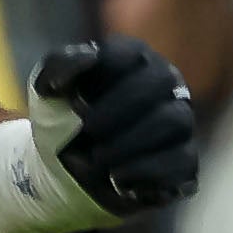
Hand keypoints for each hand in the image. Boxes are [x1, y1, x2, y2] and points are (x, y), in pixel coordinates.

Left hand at [0, 38, 202, 232]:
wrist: (66, 173)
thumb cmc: (61, 122)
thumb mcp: (48, 89)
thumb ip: (61, 65)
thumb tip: (90, 55)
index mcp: (135, 61)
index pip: (132, 53)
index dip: (102, 73)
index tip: (73, 98)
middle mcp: (166, 87)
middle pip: (161, 82)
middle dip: (118, 109)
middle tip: (87, 130)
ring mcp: (180, 125)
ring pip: (175, 121)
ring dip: (129, 142)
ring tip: (97, 159)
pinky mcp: (185, 162)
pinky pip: (181, 161)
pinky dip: (143, 172)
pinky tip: (116, 179)